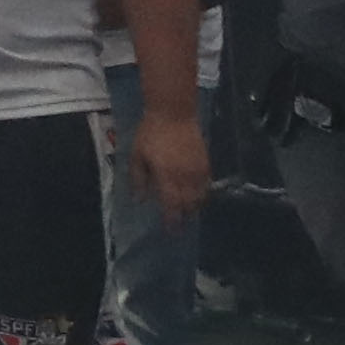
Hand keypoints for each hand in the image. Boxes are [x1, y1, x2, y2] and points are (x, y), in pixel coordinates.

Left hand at [131, 96, 206, 226]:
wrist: (174, 113)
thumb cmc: (151, 133)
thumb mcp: (137, 155)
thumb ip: (139, 179)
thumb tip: (140, 200)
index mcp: (167, 177)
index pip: (172, 205)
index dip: (172, 220)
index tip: (171, 231)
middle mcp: (185, 178)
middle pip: (189, 204)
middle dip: (184, 216)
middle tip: (180, 224)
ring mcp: (198, 171)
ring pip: (200, 197)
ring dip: (194, 207)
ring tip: (188, 213)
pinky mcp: (206, 163)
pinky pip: (207, 185)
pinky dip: (202, 194)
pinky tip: (197, 196)